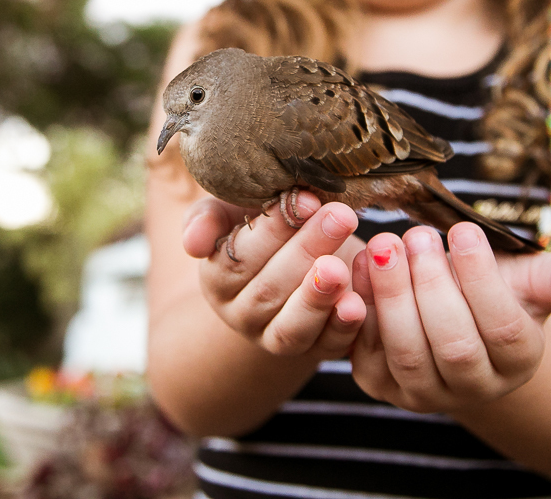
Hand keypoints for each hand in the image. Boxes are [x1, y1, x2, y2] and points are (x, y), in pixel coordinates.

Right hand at [181, 193, 366, 359]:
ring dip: (318, 296)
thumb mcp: (232, 212)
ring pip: (292, 326)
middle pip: (269, 289)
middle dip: (307, 250)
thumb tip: (192, 243)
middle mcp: (242, 314)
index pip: (239, 258)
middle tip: (340, 216)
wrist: (298, 258)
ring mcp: (277, 338)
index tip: (306, 199)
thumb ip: (208, 219)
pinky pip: (327, 346)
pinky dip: (343, 327)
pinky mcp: (315, 351)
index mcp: (218, 279)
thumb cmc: (264, 227)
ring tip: (339, 267)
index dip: (272, 231)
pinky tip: (357, 303)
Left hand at [350, 223, 550, 412]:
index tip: (462, 230)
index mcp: (517, 363)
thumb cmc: (497, 291)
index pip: (502, 329)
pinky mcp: (378, 382)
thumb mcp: (531, 281)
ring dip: (392, 296)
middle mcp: (473, 389)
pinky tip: (358, 263)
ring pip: (406, 353)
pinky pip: (364, 350)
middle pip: (453, 346)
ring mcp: (422, 393)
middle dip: (432, 287)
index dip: (482, 280)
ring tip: (384, 245)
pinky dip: (360, 307)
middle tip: (415, 234)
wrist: (453, 320)